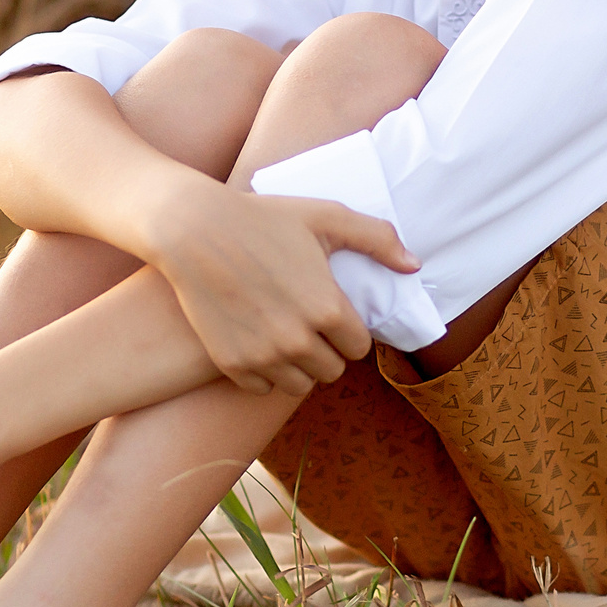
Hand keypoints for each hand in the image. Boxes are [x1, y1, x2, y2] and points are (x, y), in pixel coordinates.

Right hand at [144, 184, 418, 396]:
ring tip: (286, 336)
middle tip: (308, 324)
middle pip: (332, 370)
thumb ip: (377, 239)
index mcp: (327, 309)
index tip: (332, 314)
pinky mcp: (232, 364)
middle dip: (326, 349)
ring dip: (298, 366)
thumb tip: (414, 266)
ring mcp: (263, 356)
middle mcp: (298, 340)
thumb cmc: (263, 218)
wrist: (192, 229)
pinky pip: (263, 389)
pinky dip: (264, 373)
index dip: (348, 330)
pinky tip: (258, 343)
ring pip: (300, 385)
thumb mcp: (325, 217)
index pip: (358, 347)